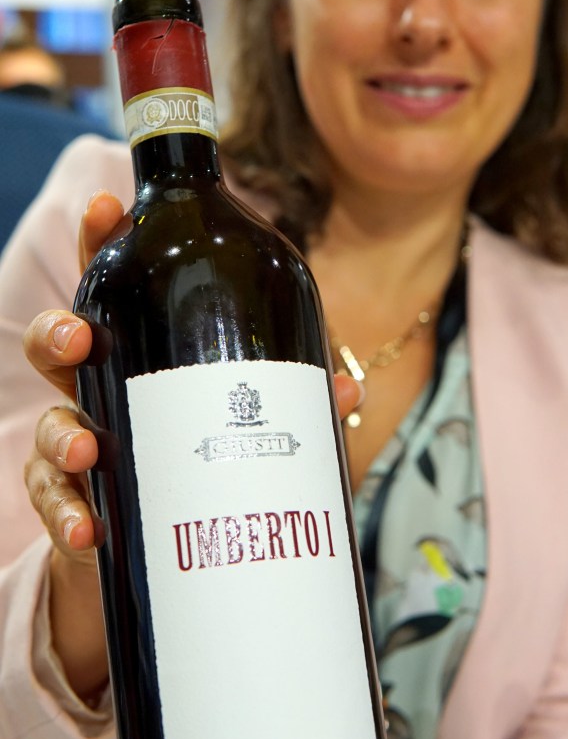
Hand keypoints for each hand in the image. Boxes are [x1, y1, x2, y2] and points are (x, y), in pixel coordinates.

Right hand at [23, 191, 363, 698]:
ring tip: (87, 449)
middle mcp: (104, 385)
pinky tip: (88, 531)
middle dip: (58, 333)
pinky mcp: (78, 500)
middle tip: (77, 338)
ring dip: (62, 434)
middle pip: (61, 343)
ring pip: (52, 423)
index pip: (120, 284)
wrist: (173, 534)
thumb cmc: (209, 447)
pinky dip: (67, 516)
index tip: (107, 204)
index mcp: (145, 345)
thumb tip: (345, 392)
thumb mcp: (254, 414)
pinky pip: (54, 501)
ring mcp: (86, 441)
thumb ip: (293, 397)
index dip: (104, 239)